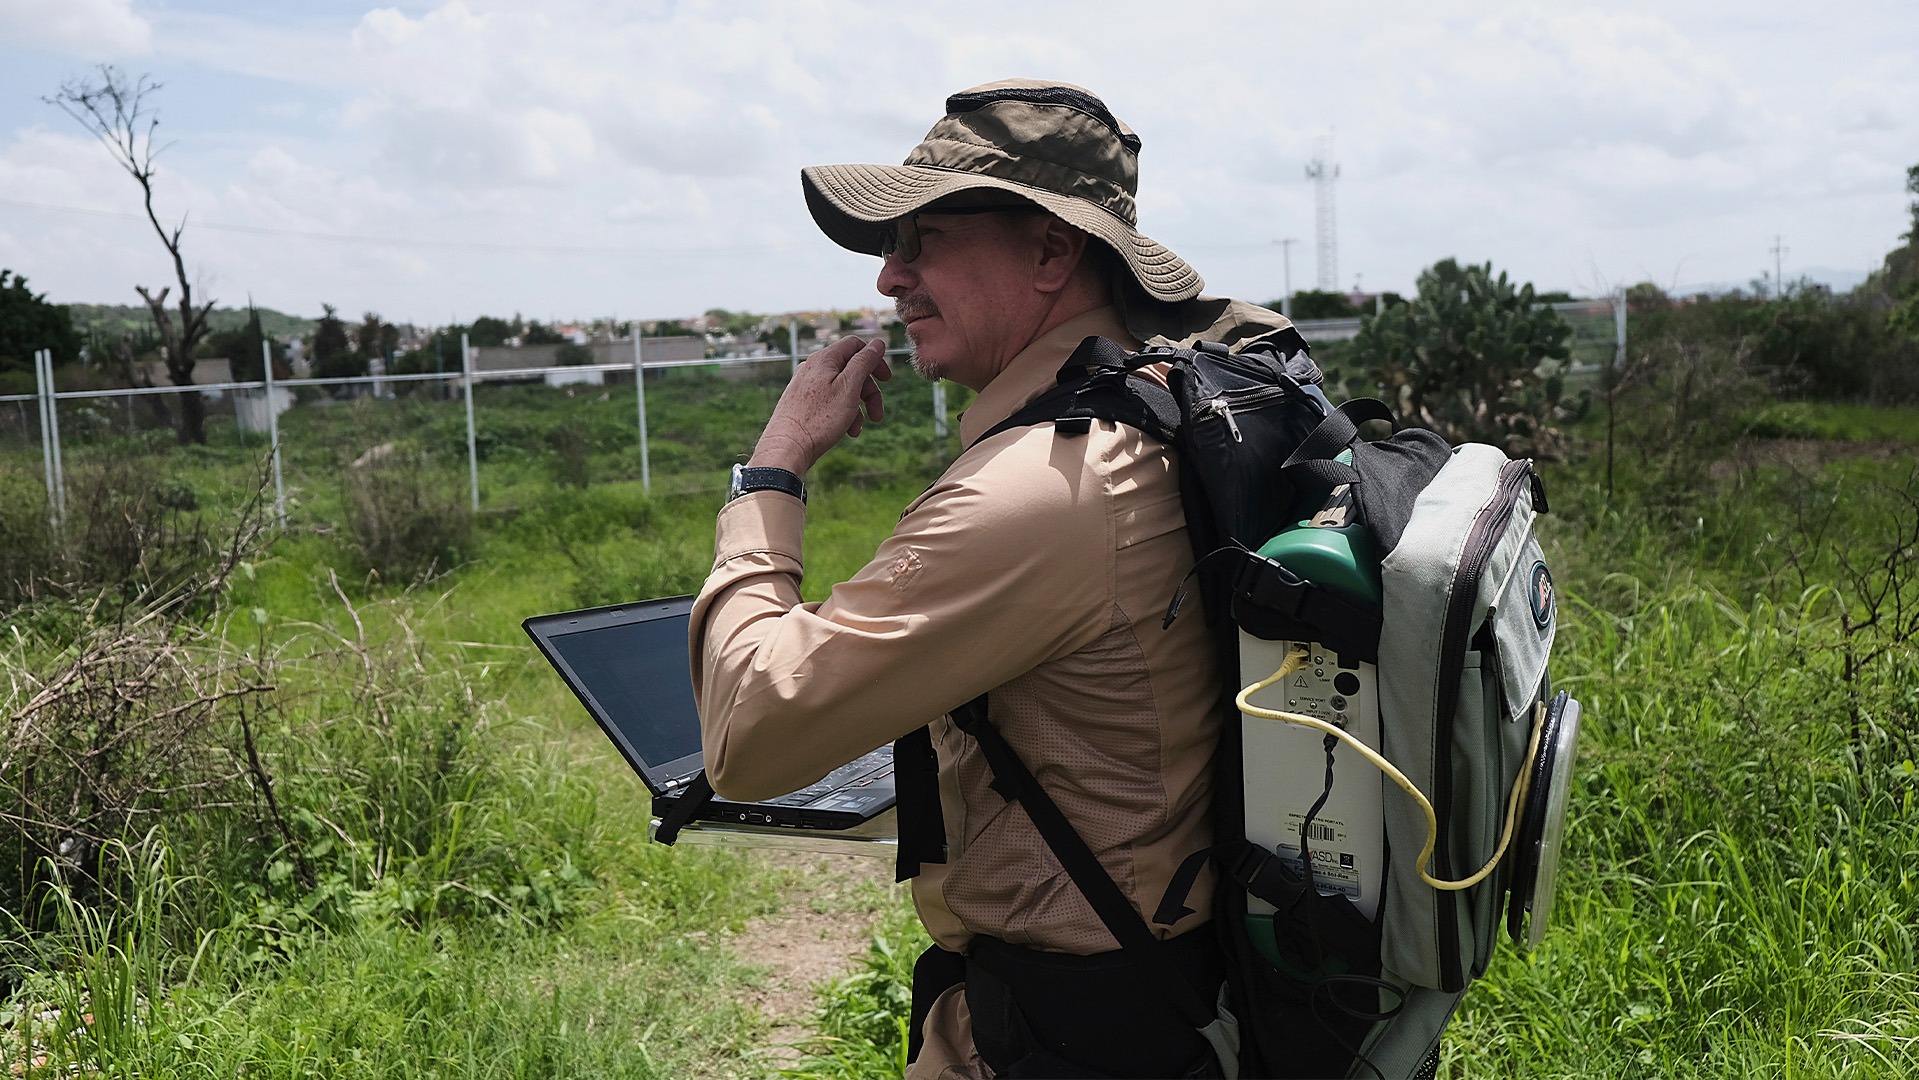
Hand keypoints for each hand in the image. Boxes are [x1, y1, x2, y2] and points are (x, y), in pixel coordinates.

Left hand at [749, 336, 892, 475]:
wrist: (787, 447)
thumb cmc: (820, 418)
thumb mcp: (849, 387)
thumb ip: (864, 362)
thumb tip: (877, 343)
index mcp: (824, 359)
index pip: (855, 345)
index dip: (874, 359)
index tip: (887, 379)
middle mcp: (812, 368)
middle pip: (850, 370)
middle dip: (869, 391)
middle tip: (878, 415)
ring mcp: (805, 385)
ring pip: (841, 389)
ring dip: (857, 407)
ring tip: (858, 429)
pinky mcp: (801, 403)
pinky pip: (829, 401)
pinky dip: (842, 413)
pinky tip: (846, 431)